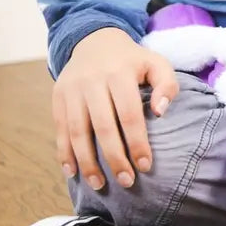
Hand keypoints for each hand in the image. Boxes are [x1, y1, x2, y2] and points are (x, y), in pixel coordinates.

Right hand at [51, 27, 178, 191]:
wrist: (96, 40)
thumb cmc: (132, 60)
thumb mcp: (156, 63)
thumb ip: (167, 85)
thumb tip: (160, 112)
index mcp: (120, 73)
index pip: (129, 114)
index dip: (137, 143)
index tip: (145, 166)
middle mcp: (93, 80)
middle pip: (103, 126)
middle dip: (114, 158)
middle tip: (126, 181)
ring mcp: (72, 89)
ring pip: (77, 131)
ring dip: (87, 162)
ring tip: (99, 185)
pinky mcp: (58, 96)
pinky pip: (60, 128)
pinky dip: (64, 152)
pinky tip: (73, 172)